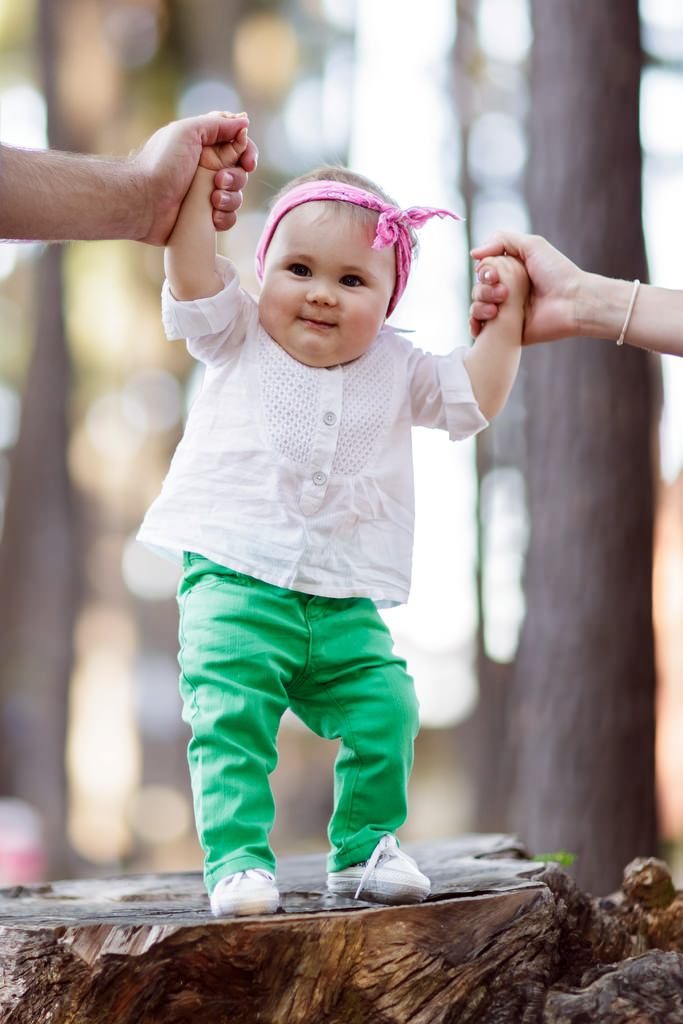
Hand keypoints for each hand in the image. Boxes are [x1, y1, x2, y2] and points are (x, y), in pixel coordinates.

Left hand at [130, 111, 257, 244]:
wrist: (143, 201)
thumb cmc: (161, 163)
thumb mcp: (188, 132)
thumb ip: (218, 124)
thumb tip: (244, 121)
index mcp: (204, 147)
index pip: (238, 146)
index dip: (248, 153)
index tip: (248, 162)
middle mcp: (207, 170)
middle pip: (241, 173)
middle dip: (236, 178)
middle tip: (219, 181)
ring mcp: (206, 195)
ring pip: (237, 197)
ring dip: (230, 199)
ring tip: (212, 200)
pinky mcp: (204, 217)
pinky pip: (228, 218)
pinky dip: (225, 217)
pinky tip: (211, 216)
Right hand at [469, 232, 581, 344]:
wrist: (572, 302)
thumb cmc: (556, 272)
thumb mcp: (532, 245)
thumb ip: (501, 240)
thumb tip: (473, 254)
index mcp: (511, 273)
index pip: (484, 271)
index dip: (483, 272)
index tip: (492, 274)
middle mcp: (507, 292)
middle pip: (478, 289)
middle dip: (483, 290)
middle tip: (503, 293)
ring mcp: (506, 313)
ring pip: (476, 308)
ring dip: (480, 307)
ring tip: (497, 309)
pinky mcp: (507, 332)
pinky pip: (482, 330)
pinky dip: (474, 326)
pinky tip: (479, 325)